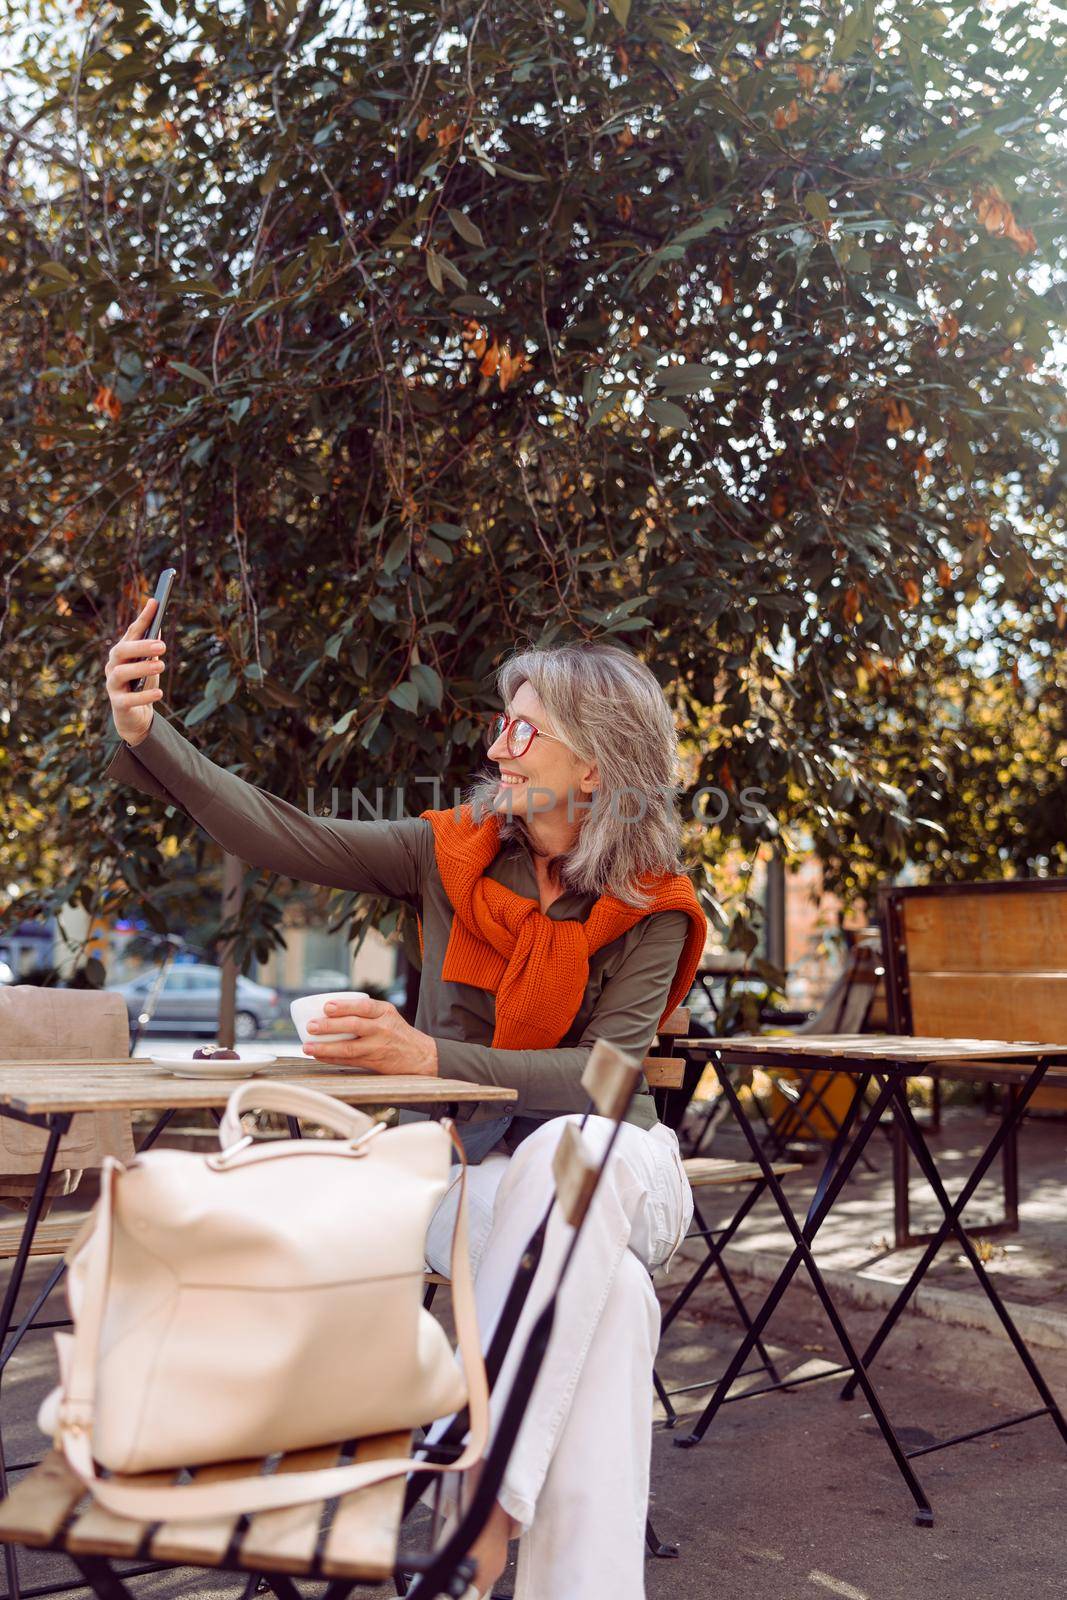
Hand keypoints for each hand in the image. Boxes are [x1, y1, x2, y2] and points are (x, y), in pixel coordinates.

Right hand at [105, 596, 166, 745]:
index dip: (143, 617)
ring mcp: (113, 685)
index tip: (156, 602)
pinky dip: (144, 695)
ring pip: (122, 673)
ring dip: (142, 668)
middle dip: (141, 646)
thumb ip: (150, 647)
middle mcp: (113, 666)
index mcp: (122, 653)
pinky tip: (159, 692)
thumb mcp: (148, 664)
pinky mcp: (118, 704)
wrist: (134, 716)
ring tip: (161, 666)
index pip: (131, 632)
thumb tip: (159, 624)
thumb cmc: (141, 685)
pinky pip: (128, 699)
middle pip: (121, 650)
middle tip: (163, 646)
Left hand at [302, 996, 438, 1076]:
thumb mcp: (388, 1016)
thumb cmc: (398, 1033)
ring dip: (325, 1048)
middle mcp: (383, 1028)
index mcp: (385, 1012)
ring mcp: (378, 1047)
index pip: (363, 1006)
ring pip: (349, 1047)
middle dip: (329, 1026)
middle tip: (311, 1026)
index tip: (326, 1007)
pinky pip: (350, 1060)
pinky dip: (332, 1058)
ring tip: (308, 1046)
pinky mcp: (375, 1063)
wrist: (421, 1056)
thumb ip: (366, 1012)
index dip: (344, 1006)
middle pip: (354, 1026)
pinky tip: (319, 1056)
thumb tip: (330, 1010)